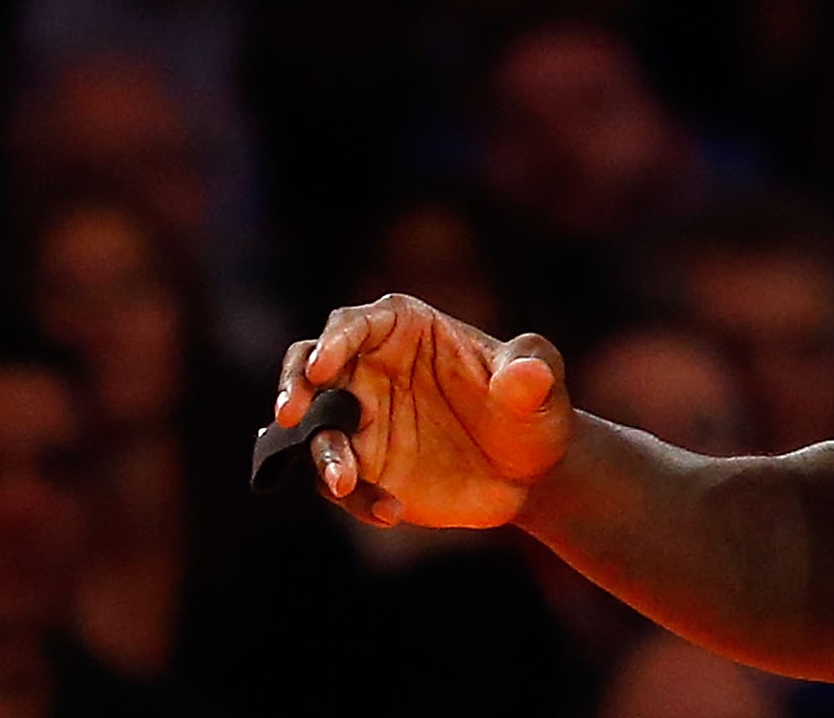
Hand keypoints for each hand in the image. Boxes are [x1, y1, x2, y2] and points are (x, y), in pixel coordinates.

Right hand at [275, 294, 572, 528]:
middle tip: (291, 414)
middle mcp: (372, 370)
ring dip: (322, 454)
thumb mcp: (542, 385)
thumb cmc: (534, 410)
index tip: (323, 367)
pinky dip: (358, 498)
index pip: (357, 322)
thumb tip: (526, 373)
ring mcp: (362, 421)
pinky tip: (391, 511)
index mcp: (408, 329)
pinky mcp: (364, 468)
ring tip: (345, 481)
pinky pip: (343, 483)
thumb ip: (533, 372)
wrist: (532, 472)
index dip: (336, 340)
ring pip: (317, 430)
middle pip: (310, 366)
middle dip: (294, 385)